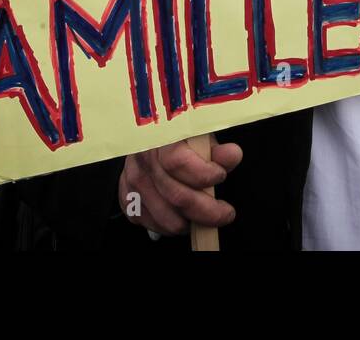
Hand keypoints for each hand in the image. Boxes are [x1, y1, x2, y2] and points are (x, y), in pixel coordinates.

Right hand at [118, 137, 242, 235]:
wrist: (152, 136)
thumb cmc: (181, 135)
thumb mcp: (201, 134)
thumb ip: (216, 148)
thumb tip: (231, 156)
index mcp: (160, 138)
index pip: (177, 162)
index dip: (204, 174)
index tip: (221, 175)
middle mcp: (142, 160)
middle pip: (175, 196)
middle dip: (207, 211)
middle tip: (225, 213)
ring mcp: (132, 180)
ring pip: (164, 216)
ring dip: (190, 222)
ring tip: (205, 217)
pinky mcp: (128, 197)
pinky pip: (149, 222)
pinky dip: (170, 226)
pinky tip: (183, 217)